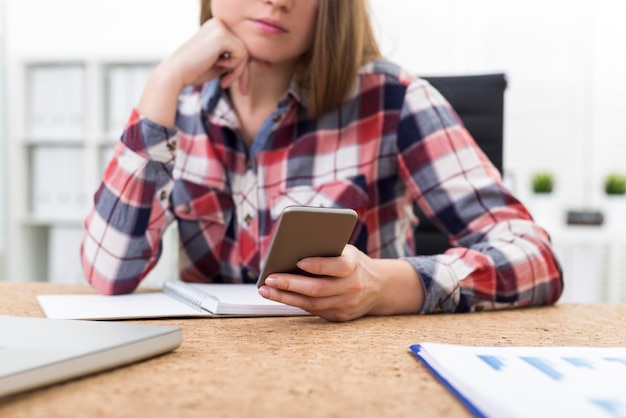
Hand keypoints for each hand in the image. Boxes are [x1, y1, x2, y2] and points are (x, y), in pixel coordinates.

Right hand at [163, 18, 249, 93]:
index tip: (245, 85)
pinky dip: (235, 69)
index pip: (239, 45)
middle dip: (243, 70)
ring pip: (245, 52)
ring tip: (224, 82)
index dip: (244, 65)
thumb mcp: (220, 64)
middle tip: (242, 91)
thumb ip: (235, 59)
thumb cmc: (195, 72)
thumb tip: (256, 59)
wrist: (175, 74)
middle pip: (244, 48)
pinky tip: (220, 73)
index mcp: (216, 27)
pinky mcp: (222, 36)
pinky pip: (242, 55)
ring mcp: (220, 27)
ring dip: (238, 72)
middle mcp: (218, 22)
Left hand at [258, 245, 425, 321]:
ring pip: (312, 304)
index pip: (338, 266)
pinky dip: (295, 303)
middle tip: (269, 279)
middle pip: (318, 288)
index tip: (298, 261)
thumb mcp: (347, 251)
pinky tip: (279, 296)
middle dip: (290, 284)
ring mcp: (347, 305)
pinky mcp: (340, 317)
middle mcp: (352, 287)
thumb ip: (327, 251)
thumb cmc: (354, 263)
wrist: (379, 287)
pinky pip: (314, 311)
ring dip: (286, 298)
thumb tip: (291, 249)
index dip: (318, 265)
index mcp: (355, 265)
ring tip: (266, 290)